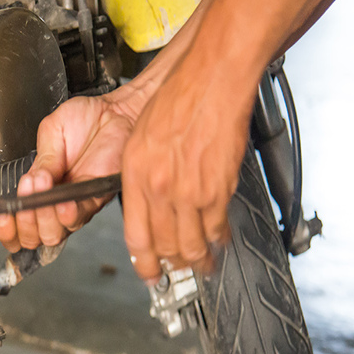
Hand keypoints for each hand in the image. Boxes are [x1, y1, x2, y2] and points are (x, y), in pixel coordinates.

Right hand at [0, 78, 154, 253]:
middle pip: (35, 237)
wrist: (114, 112)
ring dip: (42, 218)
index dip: (8, 230)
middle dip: (24, 224)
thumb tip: (30, 184)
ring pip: (55, 233)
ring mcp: (75, 205)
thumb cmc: (84, 121)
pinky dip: (66, 214)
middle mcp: (56, 203)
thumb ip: (40, 162)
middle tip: (22, 204)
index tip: (1, 217)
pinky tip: (62, 203)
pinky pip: (78, 217)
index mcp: (39, 190)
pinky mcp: (94, 200)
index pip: (19, 225)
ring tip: (39, 196)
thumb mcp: (51, 134)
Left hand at [120, 60, 254, 282]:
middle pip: (165, 246)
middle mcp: (161, 189)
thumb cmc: (177, 101)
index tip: (148, 273)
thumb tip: (145, 207)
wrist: (212, 79)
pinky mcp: (218, 188)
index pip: (136, 236)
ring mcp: (190, 191)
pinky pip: (216, 227)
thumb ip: (139, 179)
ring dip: (197, 260)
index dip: (143, 262)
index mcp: (136, 178)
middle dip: (171, 265)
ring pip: (191, 243)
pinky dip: (218, 239)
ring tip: (200, 265)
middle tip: (176, 271)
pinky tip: (218, 241)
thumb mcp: (139, 142)